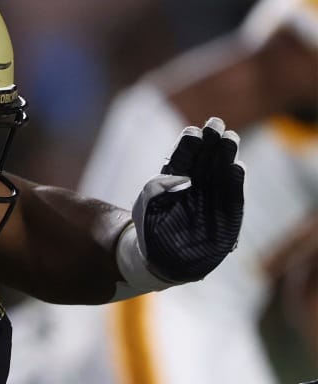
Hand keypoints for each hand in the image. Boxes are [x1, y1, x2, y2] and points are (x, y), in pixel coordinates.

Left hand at [132, 116, 244, 282]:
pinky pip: (234, 193)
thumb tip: (180, 178)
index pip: (184, 155)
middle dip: (210, 140)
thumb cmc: (151, 228)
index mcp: (176, 176)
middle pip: (206, 156)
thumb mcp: (146, 206)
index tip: (191, 133)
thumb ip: (156, 189)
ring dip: (225, 154)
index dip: (188, 143)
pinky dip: (235, 180)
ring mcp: (213, 195)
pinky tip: (237, 167)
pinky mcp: (228, 210)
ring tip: (229, 139)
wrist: (163, 258)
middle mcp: (197, 182)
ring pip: (222, 169)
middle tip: (215, 125)